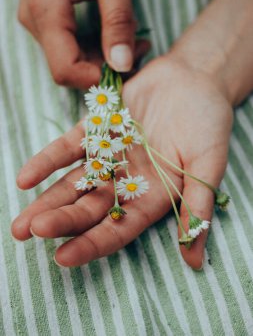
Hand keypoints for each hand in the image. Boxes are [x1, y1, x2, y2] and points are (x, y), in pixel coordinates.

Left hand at [11, 57, 232, 268]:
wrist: (194, 78)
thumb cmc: (207, 121)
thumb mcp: (208, 163)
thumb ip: (197, 206)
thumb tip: (195, 261)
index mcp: (153, 196)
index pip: (119, 227)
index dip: (92, 243)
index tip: (63, 257)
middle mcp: (127, 181)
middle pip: (90, 208)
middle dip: (61, 221)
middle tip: (28, 232)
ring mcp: (109, 156)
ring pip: (74, 183)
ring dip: (47, 199)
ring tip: (20, 222)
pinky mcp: (96, 129)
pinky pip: (68, 147)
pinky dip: (47, 161)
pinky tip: (26, 177)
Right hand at [18, 0, 147, 87]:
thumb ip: (118, 21)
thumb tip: (123, 66)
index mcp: (47, 12)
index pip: (65, 70)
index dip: (96, 79)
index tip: (128, 71)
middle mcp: (36, 23)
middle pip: (69, 69)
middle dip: (106, 69)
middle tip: (139, 51)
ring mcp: (38, 23)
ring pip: (71, 62)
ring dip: (105, 61)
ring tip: (134, 42)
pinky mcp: (46, 22)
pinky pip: (71, 49)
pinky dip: (97, 50)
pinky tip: (117, 37)